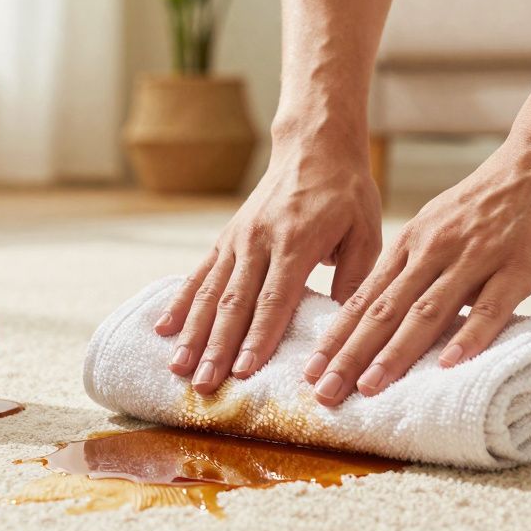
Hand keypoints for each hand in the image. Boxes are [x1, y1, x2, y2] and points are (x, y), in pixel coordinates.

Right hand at [157, 143, 381, 393]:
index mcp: (296, 242)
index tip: (244, 371)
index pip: (274, 299)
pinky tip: (164, 329)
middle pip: (234, 303)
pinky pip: (199, 274)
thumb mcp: (366, 232)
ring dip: (193, 333)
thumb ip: (354, 279)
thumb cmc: (347, 193)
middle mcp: (259, 241)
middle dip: (217, 348)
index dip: (258, 338)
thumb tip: (343, 329)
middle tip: (205, 384)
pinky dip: (181, 303)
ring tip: (178, 368)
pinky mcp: (226, 237)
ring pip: (211, 293)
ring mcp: (238, 239)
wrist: (314, 146)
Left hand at [302, 134, 530, 405]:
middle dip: (350, 355)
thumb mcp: (440, 224)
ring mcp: (475, 258)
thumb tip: (391, 312)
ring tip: (370, 388)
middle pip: (384, 310)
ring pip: (427, 311)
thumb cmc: (492, 197)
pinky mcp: (518, 265)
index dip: (336, 337)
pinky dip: (468, 336)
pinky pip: (490, 306)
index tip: (309, 371)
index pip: (364, 298)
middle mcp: (434, 251)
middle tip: (323, 392)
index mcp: (412, 243)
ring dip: (395, 353)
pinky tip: (449, 364)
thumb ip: (417, 266)